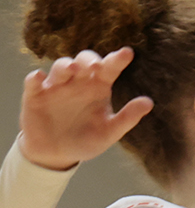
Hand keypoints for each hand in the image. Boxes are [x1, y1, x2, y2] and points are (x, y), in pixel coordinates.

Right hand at [18, 48, 152, 171]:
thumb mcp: (109, 132)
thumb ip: (128, 118)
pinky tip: (38, 77)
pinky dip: (35, 77)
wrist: (56, 154)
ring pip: (60, 67)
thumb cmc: (86, 140)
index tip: (127, 53)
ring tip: (73, 70)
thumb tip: (149, 102)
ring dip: (65, 65)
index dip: (117, 59)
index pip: (110, 68)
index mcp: (99, 87)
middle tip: (96, 66)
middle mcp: (79, 82)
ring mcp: (56, 86)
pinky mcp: (35, 95)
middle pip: (84, 60)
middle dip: (89, 59)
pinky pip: (33, 82)